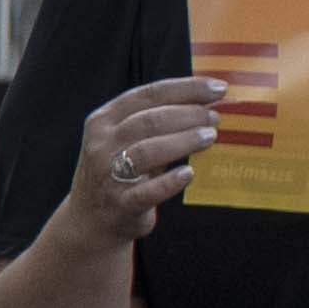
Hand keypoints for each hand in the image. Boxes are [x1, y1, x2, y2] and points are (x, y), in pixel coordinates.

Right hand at [57, 68, 233, 247]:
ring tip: (209, 137)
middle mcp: (102, 144)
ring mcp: (108, 174)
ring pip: (147, 151)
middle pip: (149, 120)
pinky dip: (170, 182)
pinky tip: (189, 173)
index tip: (218, 88)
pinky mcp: (121, 204)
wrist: (90, 219)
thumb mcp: (124, 139)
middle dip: (189, 115)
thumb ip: (156, 121)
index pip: (148, 94)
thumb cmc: (118, 171)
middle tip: (215, 118)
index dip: (186, 88)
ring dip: (183, 141)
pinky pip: (148, 191)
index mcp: (103, 120)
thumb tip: (207, 103)